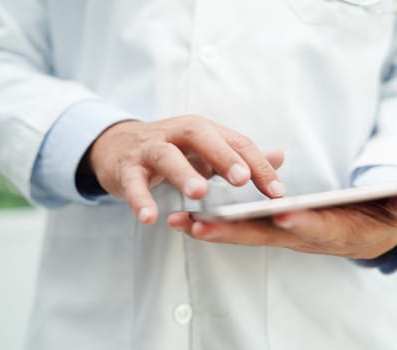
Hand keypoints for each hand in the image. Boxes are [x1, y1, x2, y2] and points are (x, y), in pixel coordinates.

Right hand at [87, 115, 284, 223]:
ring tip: (199, 194)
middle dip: (223, 156)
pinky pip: (133, 182)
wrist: (116, 145)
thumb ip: (240, 155)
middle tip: (242, 179)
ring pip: (167, 156)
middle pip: (202, 136)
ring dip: (183, 173)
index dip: (258, 165)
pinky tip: (150, 217)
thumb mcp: (206, 149)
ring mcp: (150, 149)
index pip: (236, 142)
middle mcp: (177, 134)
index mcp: (203, 131)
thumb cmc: (171, 150)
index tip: (277, 192)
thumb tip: (280, 156)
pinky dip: (141, 199)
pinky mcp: (126, 168)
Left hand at [168, 191, 396, 259]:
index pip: (316, 226)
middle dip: (235, 230)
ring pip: (245, 232)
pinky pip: (240, 227)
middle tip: (200, 224)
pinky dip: (215, 224)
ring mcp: (283, 233)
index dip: (302, 222)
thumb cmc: (377, 219)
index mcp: (332, 228)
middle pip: (267, 234)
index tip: (283, 214)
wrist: (362, 234)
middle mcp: (301, 234)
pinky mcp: (271, 228)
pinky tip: (187, 218)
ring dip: (213, 228)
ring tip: (179, 221)